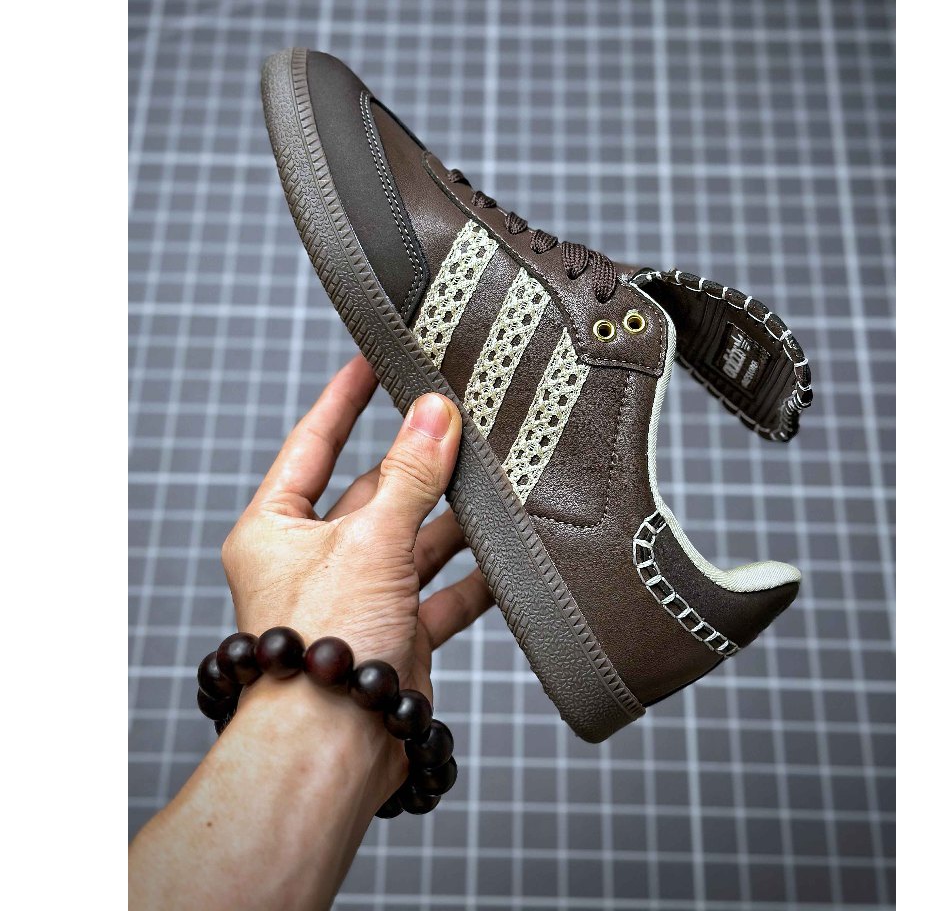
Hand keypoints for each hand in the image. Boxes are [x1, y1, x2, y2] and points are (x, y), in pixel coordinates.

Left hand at [220, 354, 492, 702]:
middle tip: (464, 420)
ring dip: (453, 517)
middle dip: (419, 461)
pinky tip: (507, 554)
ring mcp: (358, 595)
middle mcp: (314, 558)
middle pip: (375, 491)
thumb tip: (435, 412)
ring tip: (497, 480)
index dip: (344, 397)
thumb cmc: (320, 645)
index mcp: (277, 527)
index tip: (372, 356)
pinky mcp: (396, 631)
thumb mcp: (368, 541)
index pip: (313, 442)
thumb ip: (409, 476)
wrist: (334, 749)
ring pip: (414, 539)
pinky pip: (441, 591)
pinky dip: (473, 575)